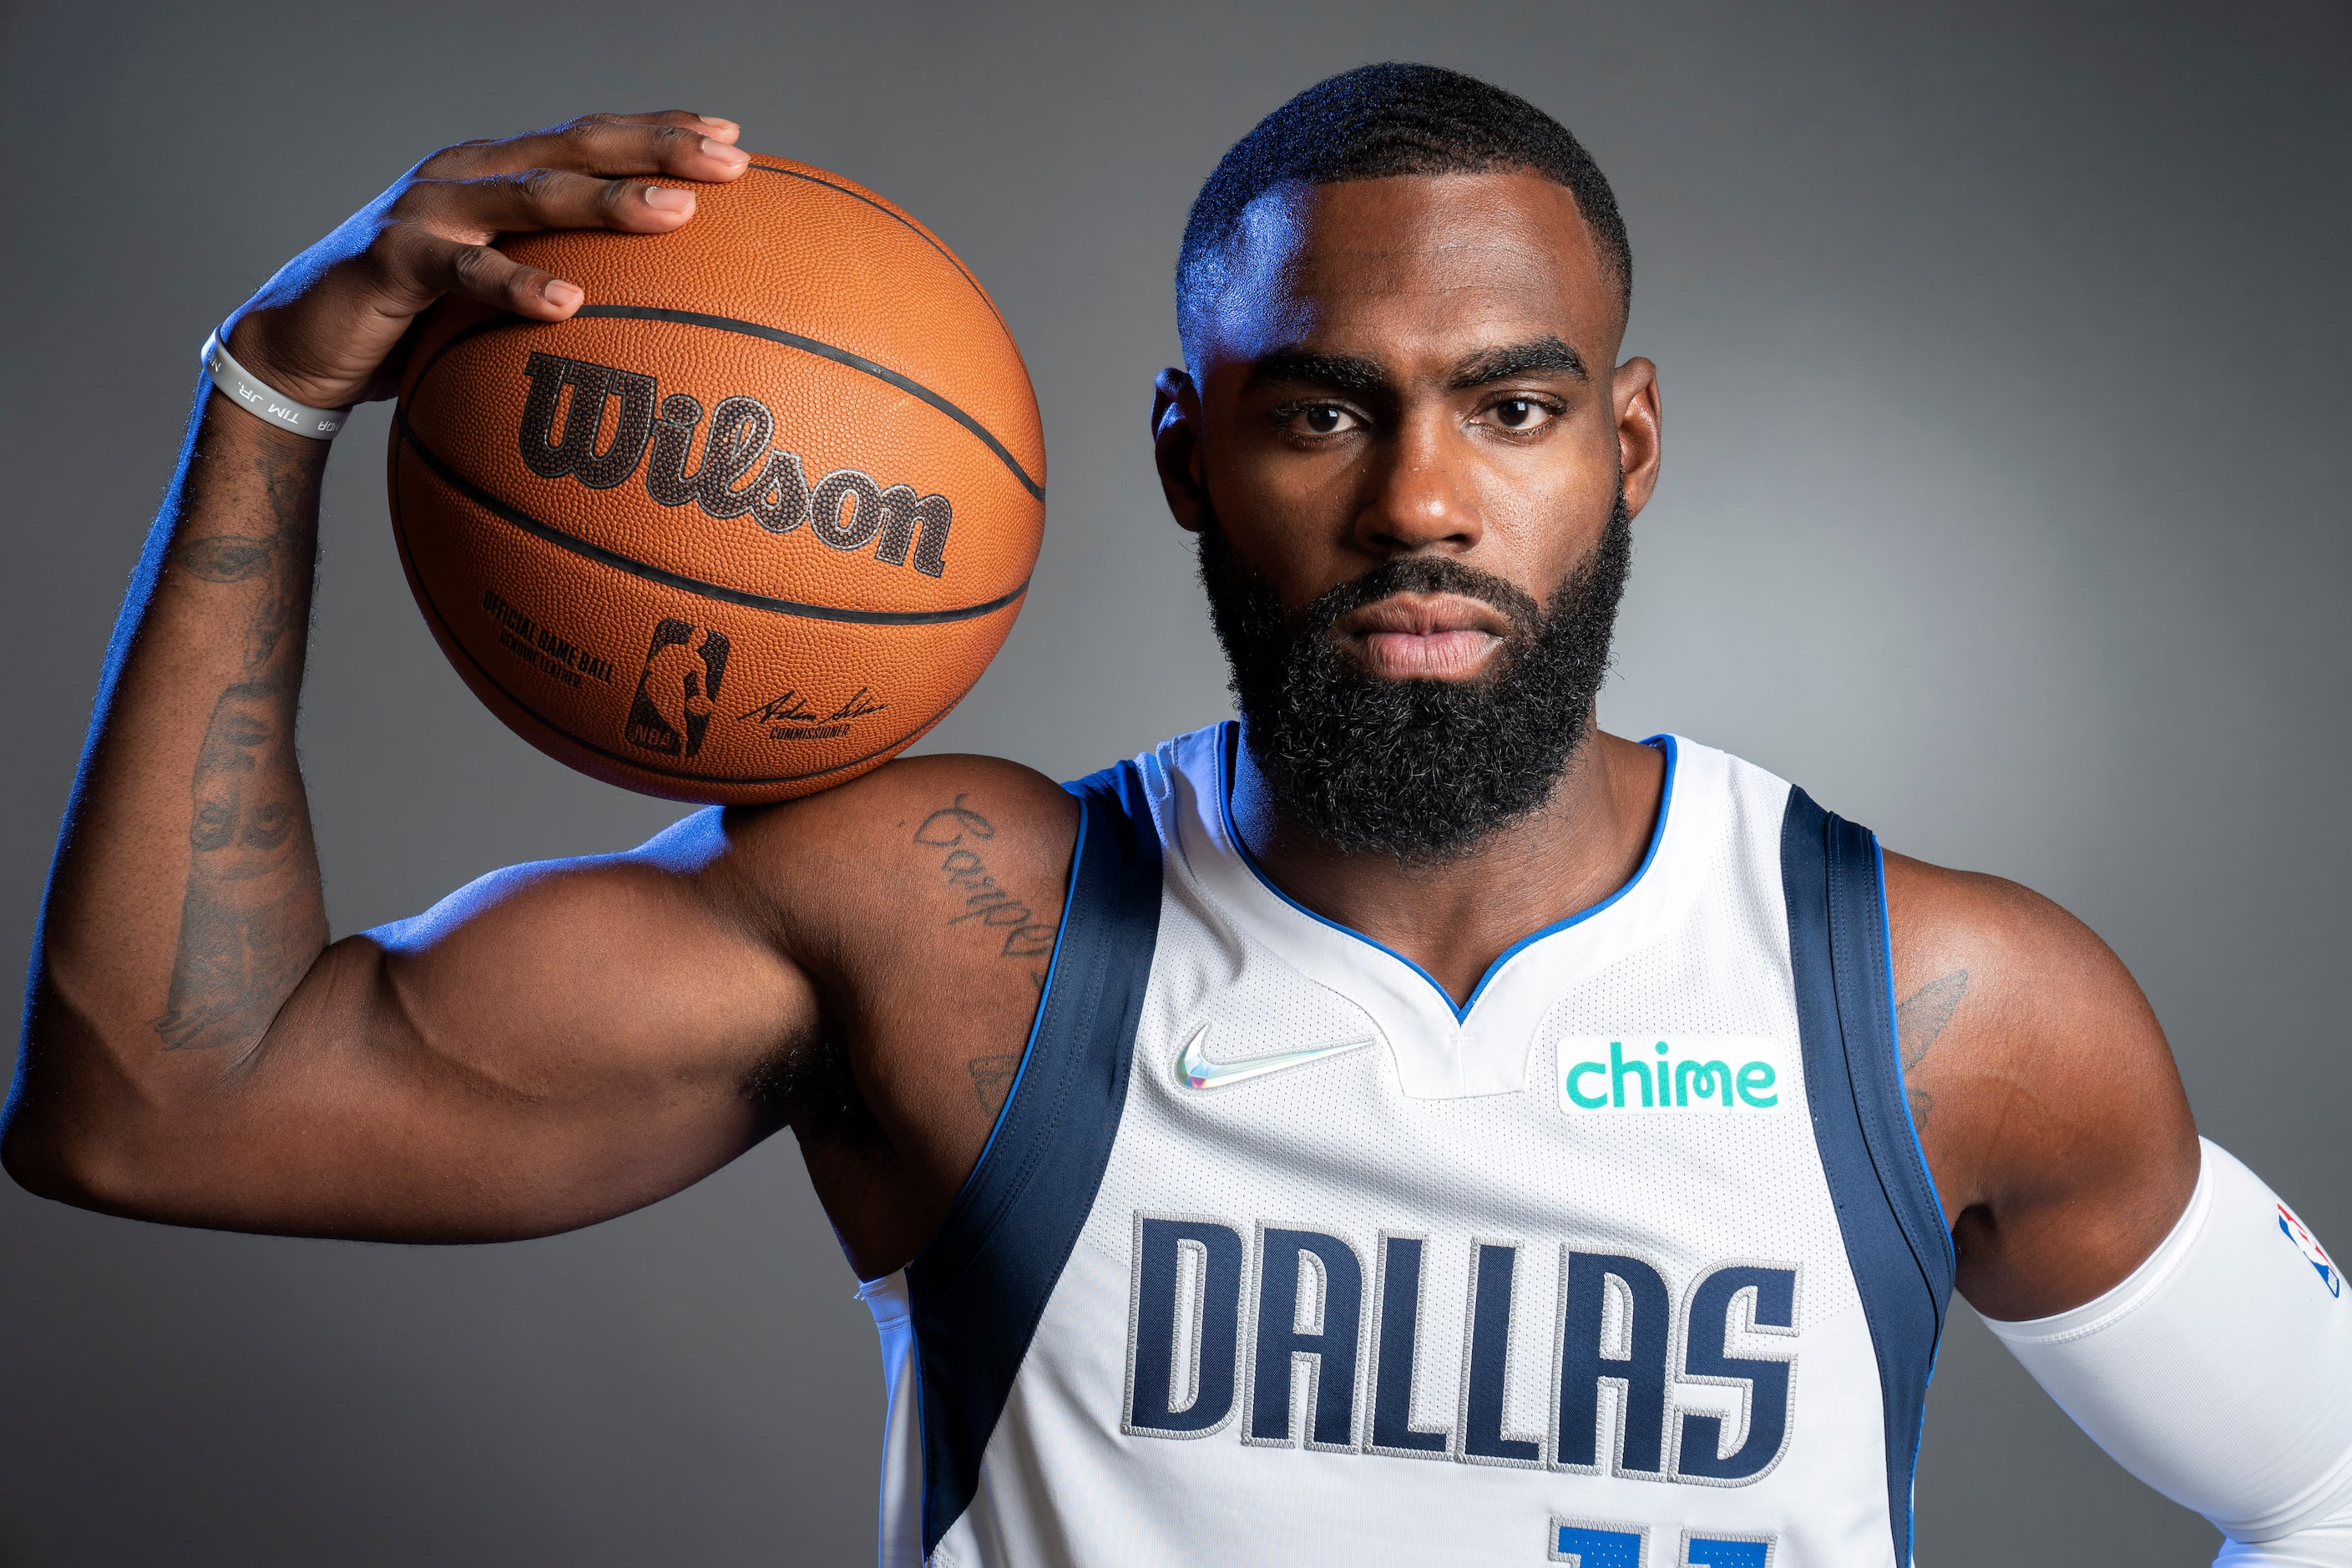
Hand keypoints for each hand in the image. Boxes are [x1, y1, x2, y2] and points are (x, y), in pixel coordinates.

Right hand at [219, 111, 751, 410]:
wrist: (296, 347)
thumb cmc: (411, 326)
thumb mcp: (494, 296)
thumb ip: (557, 286)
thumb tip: (651, 325)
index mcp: (496, 173)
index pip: (590, 138)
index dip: (659, 132)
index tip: (734, 138)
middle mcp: (467, 175)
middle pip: (577, 148)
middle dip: (657, 147)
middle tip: (731, 157)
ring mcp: (429, 210)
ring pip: (532, 195)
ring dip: (608, 200)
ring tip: (675, 211)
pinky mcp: (394, 259)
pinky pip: (465, 271)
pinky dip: (517, 285)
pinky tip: (569, 303)